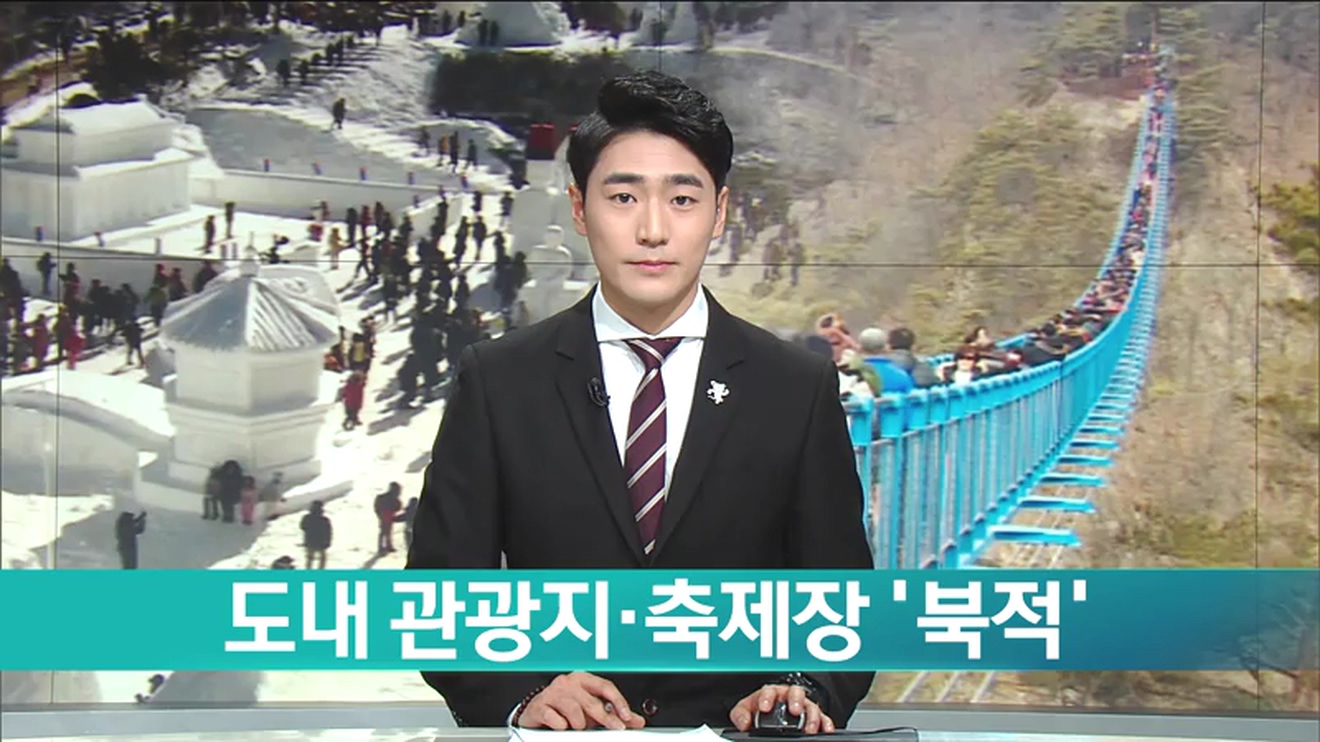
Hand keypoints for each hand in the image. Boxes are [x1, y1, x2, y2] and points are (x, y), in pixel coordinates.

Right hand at [517, 672, 645, 730]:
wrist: (535, 712)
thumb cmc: (564, 707)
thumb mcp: (590, 708)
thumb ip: (613, 713)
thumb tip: (637, 721)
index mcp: (583, 679)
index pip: (605, 686)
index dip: (618, 701)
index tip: (627, 716)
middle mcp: (568, 682)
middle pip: (592, 702)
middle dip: (606, 719)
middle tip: (616, 728)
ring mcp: (552, 693)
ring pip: (575, 712)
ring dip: (579, 724)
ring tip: (576, 726)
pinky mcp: (539, 706)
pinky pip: (556, 720)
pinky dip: (561, 726)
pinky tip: (560, 725)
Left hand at [728, 684, 834, 734]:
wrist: (768, 712)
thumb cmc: (758, 708)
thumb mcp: (745, 709)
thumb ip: (741, 715)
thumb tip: (744, 723)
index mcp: (770, 692)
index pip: (769, 690)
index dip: (767, 697)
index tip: (764, 707)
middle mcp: (788, 696)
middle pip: (795, 692)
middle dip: (795, 700)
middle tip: (794, 710)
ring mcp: (802, 705)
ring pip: (811, 705)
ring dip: (811, 716)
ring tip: (809, 728)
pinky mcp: (813, 716)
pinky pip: (822, 717)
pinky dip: (825, 723)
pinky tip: (825, 729)